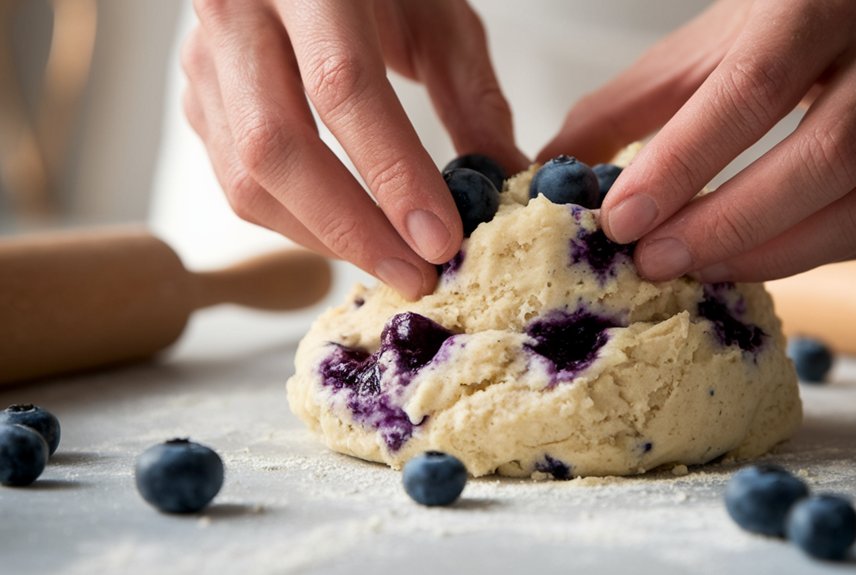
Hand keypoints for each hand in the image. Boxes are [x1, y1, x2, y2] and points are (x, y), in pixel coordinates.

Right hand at [182, 0, 526, 298]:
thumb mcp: (438, 18)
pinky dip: (298, 223)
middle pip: (277, 147)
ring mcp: (205, 61)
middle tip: (416, 275)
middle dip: (352, 229)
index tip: (438, 238)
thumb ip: (472, 96)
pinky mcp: (198, 101)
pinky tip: (348, 234)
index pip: (342, 87)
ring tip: (391, 263)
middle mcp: (238, 13)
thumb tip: (506, 183)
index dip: (392, 173)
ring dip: (324, 238)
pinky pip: (238, 184)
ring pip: (247, 179)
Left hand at [540, 0, 855, 282]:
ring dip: (771, 255)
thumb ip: (614, 117)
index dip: (683, 163)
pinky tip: (751, 264)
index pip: (751, 91)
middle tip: (656, 262)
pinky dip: (813, 260)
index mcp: (811, 10)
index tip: (621, 221)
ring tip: (697, 271)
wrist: (849, 36)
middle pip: (823, 158)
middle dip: (728, 223)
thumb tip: (542, 183)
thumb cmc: (758, 48)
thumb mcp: (683, 64)